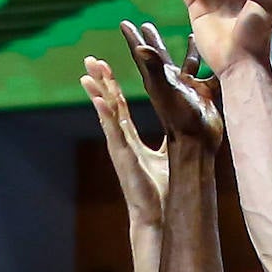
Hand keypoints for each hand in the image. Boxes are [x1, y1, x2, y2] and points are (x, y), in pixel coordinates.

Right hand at [82, 54, 167, 213]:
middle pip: (109, 105)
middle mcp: (121, 140)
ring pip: (107, 114)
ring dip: (97, 93)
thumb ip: (170, 143)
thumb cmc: (160, 189)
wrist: (156, 213)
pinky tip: (99, 100)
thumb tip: (183, 130)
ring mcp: (119, 147)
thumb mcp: (167, 158)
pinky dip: (105, 115)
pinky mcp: (122, 156)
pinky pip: (113, 132)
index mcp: (131, 139)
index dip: (113, 87)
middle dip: (100, 81)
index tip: (105, 66)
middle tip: (91, 59)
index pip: (120, 107)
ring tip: (88, 73)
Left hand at [120, 22, 222, 149]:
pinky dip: (215, 68)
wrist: (199, 141)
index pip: (141, 54)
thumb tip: (140, 47)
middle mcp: (171, 82)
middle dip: (153, 40)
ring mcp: (188, 89)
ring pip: (188, 64)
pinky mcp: (205, 96)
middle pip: (160, 56)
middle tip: (146, 25)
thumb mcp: (164, 90)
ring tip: (190, 35)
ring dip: (189, 51)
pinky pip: (211, 77)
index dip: (133, 38)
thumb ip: (154, 68)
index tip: (124, 23)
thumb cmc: (179, 118)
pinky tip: (221, 57)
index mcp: (157, 79)